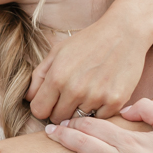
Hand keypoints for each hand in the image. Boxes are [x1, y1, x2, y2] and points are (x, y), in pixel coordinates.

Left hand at [26, 17, 148, 123]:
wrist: (124, 32)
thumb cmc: (88, 41)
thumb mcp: (57, 52)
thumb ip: (39, 76)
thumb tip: (28, 99)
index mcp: (57, 76)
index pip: (39, 111)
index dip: (43, 107)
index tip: (51, 101)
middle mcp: (75, 89)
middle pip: (58, 119)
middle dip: (61, 110)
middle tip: (71, 96)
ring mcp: (96, 97)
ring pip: (78, 120)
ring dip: (81, 110)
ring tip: (88, 92)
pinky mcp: (115, 101)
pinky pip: (99, 120)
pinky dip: (99, 111)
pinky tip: (102, 95)